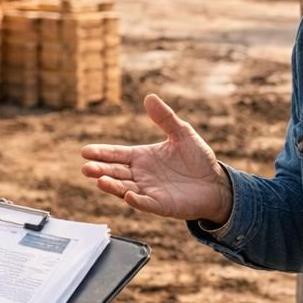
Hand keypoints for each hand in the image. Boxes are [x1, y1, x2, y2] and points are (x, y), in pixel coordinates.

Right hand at [80, 93, 232, 221]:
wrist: (216, 183)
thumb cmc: (197, 159)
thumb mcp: (182, 133)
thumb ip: (165, 118)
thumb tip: (149, 97)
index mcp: (141, 157)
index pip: (116, 154)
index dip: (102, 153)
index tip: (86, 151)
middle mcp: (140, 175)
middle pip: (115, 172)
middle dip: (100, 170)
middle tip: (86, 167)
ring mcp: (148, 191)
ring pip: (125, 188)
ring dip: (112, 185)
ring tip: (100, 180)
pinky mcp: (160, 205)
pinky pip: (146, 203)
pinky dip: (136, 200)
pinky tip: (128, 196)